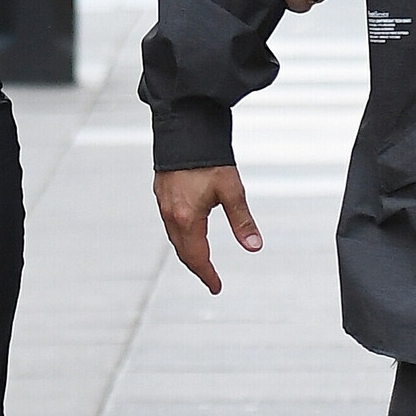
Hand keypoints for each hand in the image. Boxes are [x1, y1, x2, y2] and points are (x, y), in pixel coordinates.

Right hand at [155, 165, 260, 293]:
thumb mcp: (232, 191)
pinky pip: (170, 224)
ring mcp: (163, 204)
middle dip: (197, 267)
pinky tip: (189, 232)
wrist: (184, 128)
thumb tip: (254, 246)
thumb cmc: (208, 158)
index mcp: (187, 219)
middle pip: (183, 252)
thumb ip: (242, 221)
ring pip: (175, 238)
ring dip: (188, 253)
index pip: (197, 258)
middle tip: (211, 279)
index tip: (216, 287)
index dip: (208, 275)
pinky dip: (180, 236)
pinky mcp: (162, 193)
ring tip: (202, 261)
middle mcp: (171, 215)